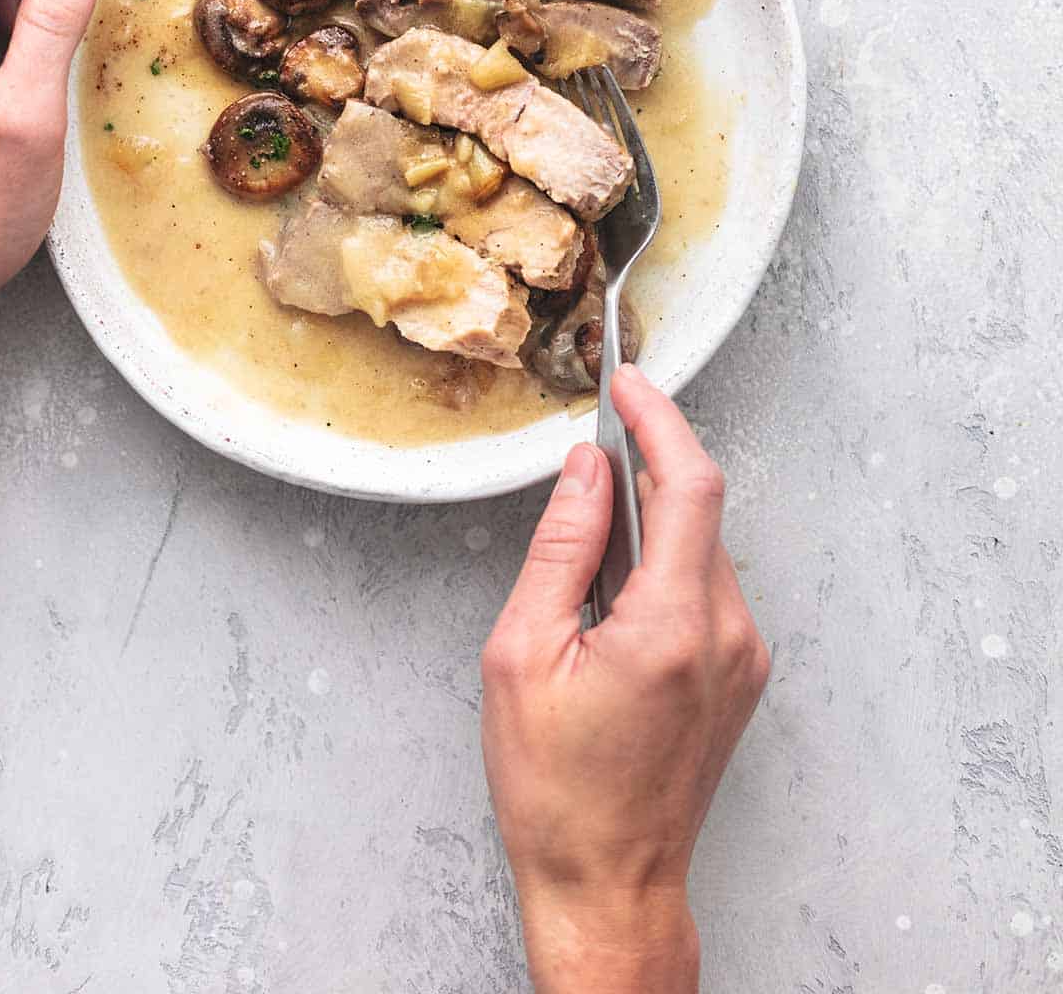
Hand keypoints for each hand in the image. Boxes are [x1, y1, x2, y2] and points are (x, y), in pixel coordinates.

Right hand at [481, 365, 769, 993]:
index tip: (627, 381)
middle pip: (698, 508)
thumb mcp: (523, 657)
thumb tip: (584, 472)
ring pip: (701, 547)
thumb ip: (560, 550)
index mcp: (673, 626)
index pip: (688, 484)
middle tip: (585, 455)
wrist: (611, 885)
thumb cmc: (556, 791)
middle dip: (644, 467)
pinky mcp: (740, 675)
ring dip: (648, 523)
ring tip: (582, 563)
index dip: (659, 419)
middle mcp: (727, 635)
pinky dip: (662, 565)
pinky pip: (706, 587)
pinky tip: (611, 601)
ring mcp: (743, 658)